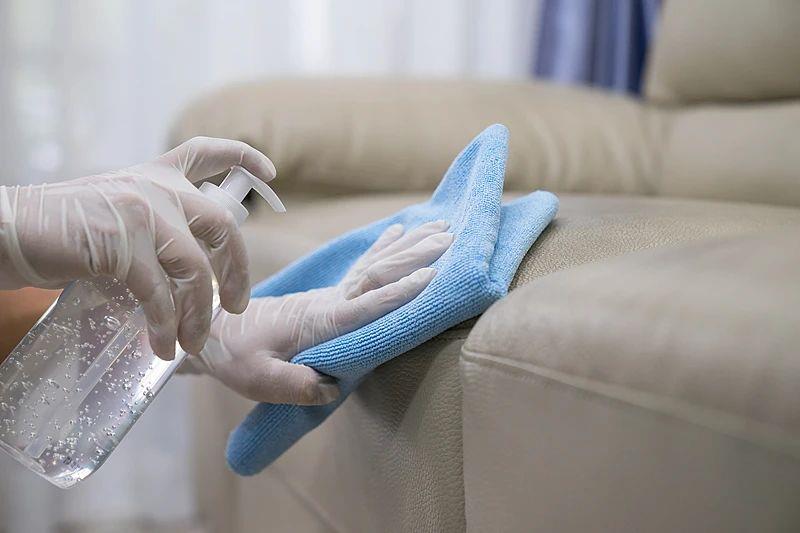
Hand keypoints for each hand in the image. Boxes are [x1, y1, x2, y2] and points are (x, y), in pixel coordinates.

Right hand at [0, 137, 275, 358]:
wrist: (7, 230)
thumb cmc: (61, 232)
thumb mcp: (117, 214)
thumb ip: (156, 228)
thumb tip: (191, 273)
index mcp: (154, 175)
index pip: (207, 152)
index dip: (244, 157)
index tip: (270, 173)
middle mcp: (154, 187)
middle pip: (221, 225)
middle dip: (237, 270)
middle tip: (237, 305)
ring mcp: (140, 212)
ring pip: (194, 268)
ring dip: (199, 312)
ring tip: (193, 341)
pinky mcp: (121, 243)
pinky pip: (158, 293)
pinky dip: (165, 325)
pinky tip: (163, 346)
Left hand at [184, 221, 452, 404]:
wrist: (212, 330)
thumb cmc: (234, 355)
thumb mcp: (255, 378)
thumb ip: (292, 385)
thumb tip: (331, 387)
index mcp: (318, 320)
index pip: (364, 303)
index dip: (397, 292)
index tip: (429, 276)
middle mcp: (329, 302)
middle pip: (378, 273)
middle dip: (415, 255)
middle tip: (449, 236)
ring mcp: (329, 296)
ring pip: (375, 265)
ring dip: (408, 247)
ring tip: (439, 230)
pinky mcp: (327, 298)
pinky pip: (362, 268)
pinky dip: (383, 249)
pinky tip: (398, 233)